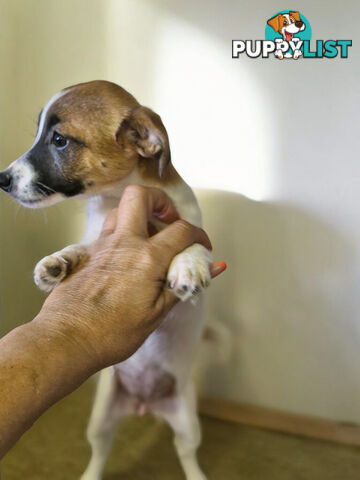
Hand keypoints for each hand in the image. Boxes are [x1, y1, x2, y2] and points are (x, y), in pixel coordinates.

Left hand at [37, 185, 225, 369]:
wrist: (67, 341)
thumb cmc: (112, 333)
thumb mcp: (157, 313)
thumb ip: (183, 284)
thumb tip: (214, 268)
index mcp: (146, 258)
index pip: (181, 230)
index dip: (199, 234)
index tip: (202, 245)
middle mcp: (123, 243)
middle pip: (140, 196)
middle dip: (160, 200)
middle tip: (169, 220)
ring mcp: (100, 246)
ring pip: (119, 211)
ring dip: (138, 215)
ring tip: (149, 238)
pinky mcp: (85, 255)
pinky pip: (106, 232)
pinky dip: (121, 234)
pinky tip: (126, 258)